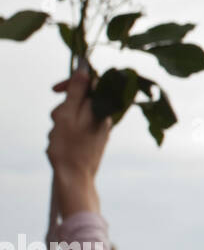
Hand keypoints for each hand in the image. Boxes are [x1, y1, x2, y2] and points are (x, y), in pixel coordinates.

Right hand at [47, 65, 111, 215]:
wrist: (75, 178)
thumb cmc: (70, 147)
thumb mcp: (68, 115)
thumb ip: (77, 93)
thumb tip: (85, 70)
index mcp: (101, 108)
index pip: (90, 82)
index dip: (71, 83)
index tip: (54, 90)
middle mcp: (104, 117)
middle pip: (80, 100)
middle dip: (63, 107)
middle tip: (57, 121)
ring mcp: (100, 129)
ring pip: (75, 115)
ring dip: (61, 122)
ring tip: (58, 137)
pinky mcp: (93, 140)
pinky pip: (75, 128)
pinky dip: (64, 132)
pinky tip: (60, 145)